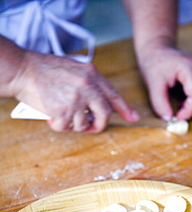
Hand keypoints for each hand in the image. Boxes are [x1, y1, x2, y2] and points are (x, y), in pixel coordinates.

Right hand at [14, 51, 139, 132]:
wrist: (23, 69)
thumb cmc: (45, 69)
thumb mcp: (74, 69)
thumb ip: (88, 83)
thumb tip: (98, 103)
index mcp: (91, 74)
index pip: (113, 95)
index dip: (125, 108)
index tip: (134, 118)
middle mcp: (88, 86)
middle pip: (104, 114)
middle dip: (98, 125)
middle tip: (90, 127)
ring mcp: (76, 99)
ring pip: (83, 124)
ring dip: (72, 124)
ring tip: (60, 114)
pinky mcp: (64, 110)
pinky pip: (67, 128)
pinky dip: (58, 126)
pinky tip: (51, 116)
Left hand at [137, 45, 191, 120]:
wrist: (156, 49)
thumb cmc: (153, 63)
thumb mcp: (152, 84)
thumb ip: (159, 103)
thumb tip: (169, 119)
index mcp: (188, 68)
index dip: (189, 111)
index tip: (178, 118)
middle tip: (181, 116)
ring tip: (182, 108)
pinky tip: (185, 102)